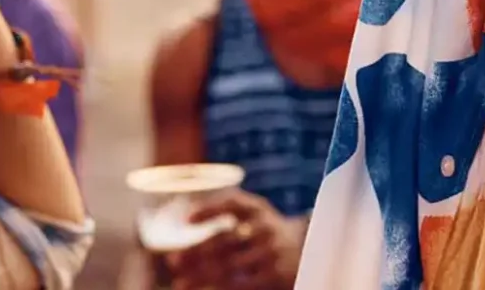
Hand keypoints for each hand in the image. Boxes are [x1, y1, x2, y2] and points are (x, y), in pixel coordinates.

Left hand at [164, 190, 302, 289]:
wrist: (311, 250)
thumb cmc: (267, 231)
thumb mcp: (255, 214)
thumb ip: (227, 211)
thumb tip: (184, 221)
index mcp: (258, 208)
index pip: (232, 203)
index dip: (209, 209)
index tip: (187, 220)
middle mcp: (266, 226)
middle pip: (223, 239)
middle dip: (195, 252)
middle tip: (172, 262)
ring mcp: (271, 251)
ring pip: (228, 265)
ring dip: (200, 275)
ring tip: (180, 284)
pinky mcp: (275, 275)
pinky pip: (241, 284)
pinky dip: (219, 288)